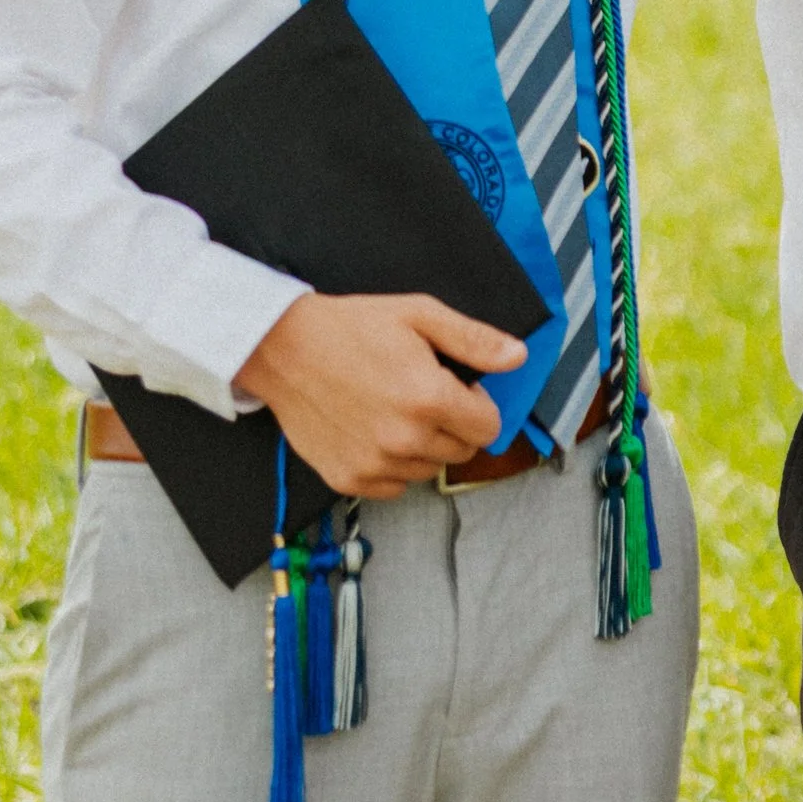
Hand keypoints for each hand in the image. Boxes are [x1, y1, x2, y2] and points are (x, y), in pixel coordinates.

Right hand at [233, 291, 530, 498]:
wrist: (284, 349)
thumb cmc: (353, 327)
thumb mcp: (419, 315)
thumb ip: (474, 340)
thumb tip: (519, 357)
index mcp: (429, 398)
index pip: (488, 427)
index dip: (478, 404)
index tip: (457, 388)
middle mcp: (405, 439)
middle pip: (461, 451)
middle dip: (454, 424)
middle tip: (423, 395)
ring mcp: (375, 464)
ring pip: (428, 469)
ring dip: (423, 446)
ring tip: (394, 409)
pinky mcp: (348, 480)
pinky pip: (393, 486)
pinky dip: (392, 465)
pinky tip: (373, 431)